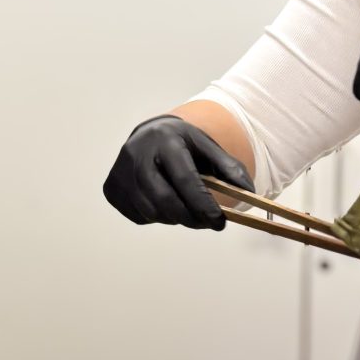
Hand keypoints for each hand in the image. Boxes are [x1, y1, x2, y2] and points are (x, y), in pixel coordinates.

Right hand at [103, 116, 252, 228]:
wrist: (149, 135)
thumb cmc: (182, 144)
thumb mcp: (207, 148)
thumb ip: (229, 168)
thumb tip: (249, 193)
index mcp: (164, 140)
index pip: (185, 179)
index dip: (203, 205)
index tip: (219, 222)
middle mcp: (137, 154)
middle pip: (165, 201)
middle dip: (190, 218)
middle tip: (207, 223)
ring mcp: (120, 172)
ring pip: (151, 212)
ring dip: (174, 218)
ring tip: (185, 208)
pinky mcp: (111, 188)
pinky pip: (137, 216)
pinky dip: (155, 217)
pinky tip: (163, 202)